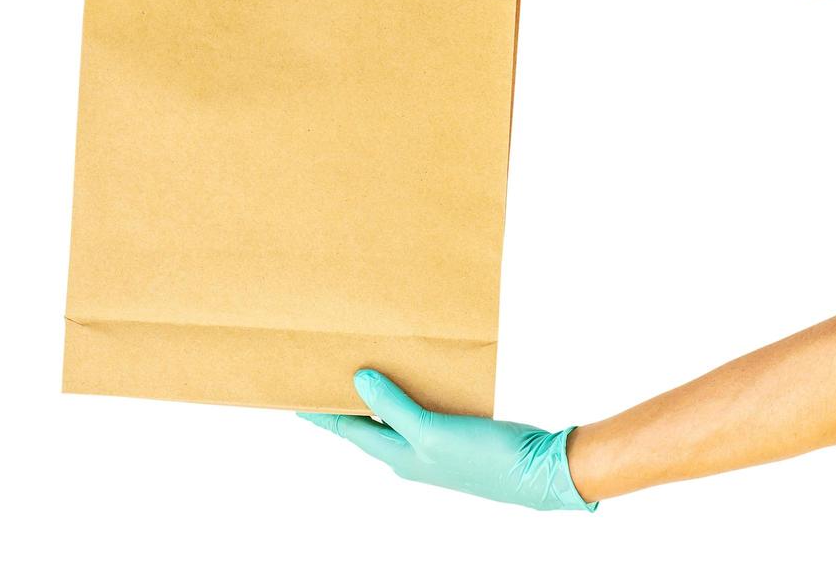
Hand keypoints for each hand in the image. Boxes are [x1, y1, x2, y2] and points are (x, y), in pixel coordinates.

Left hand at [298, 369, 595, 510]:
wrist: (543, 471)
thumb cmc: (487, 459)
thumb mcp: (432, 432)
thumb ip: (393, 406)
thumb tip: (357, 382)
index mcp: (397, 456)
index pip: (346, 428)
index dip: (318, 411)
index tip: (291, 393)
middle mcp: (410, 452)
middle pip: (365, 421)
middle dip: (342, 398)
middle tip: (321, 370)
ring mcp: (434, 444)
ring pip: (393, 413)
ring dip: (375, 392)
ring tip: (357, 364)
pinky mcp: (456, 433)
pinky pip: (421, 408)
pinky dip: (408, 390)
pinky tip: (409, 371)